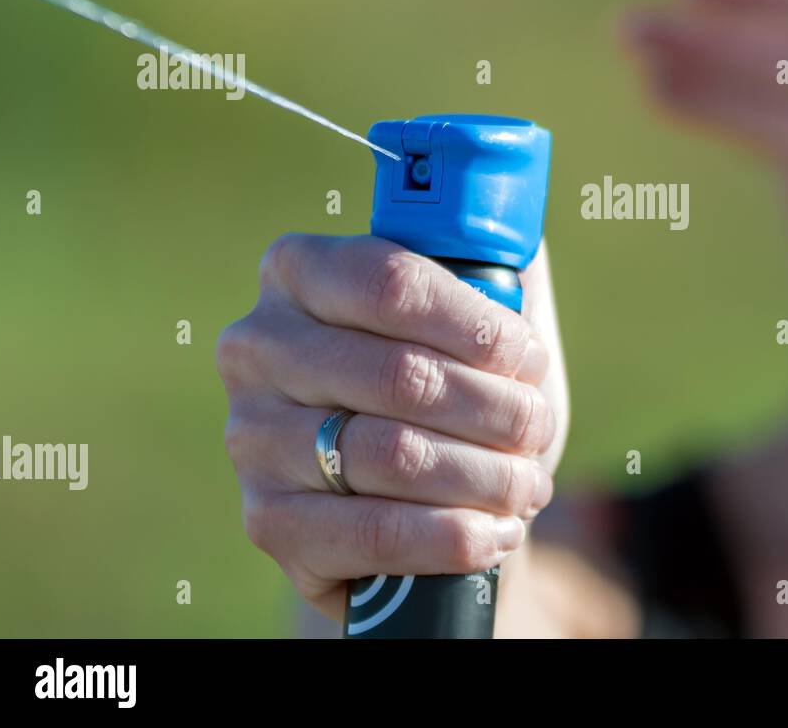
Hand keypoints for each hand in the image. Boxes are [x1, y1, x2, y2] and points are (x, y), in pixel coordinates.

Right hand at [217, 234, 567, 618]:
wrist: (414, 494)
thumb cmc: (454, 388)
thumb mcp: (477, 316)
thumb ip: (495, 269)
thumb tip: (519, 252)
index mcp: (300, 271)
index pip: (393, 284)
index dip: (477, 324)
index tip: (528, 356)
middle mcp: (258, 346)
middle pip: (401, 374)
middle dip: (495, 409)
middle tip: (536, 428)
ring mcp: (251, 437)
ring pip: (394, 455)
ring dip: (486, 476)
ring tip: (529, 484)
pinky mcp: (267, 521)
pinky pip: (373, 532)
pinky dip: (454, 536)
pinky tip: (496, 531)